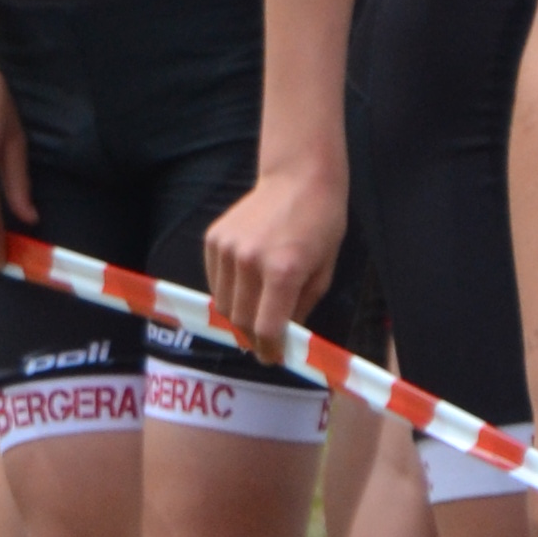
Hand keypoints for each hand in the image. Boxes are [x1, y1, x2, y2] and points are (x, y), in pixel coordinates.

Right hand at [202, 156, 341, 349]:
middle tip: (263, 343)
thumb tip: (283, 337)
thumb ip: (301, 307)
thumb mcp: (324, 271)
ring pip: (223, 304)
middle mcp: (250, 261)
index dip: (269, 351)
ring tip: (255, 311)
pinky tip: (246, 284)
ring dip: (238, 316)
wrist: (298, 177)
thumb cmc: (320, 223)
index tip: (272, 359)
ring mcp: (227, 249)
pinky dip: (228, 291)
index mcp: (283, 271)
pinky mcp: (213, 239)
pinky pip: (215, 281)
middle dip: (252, 338)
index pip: (266, 329)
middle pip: (240, 321)